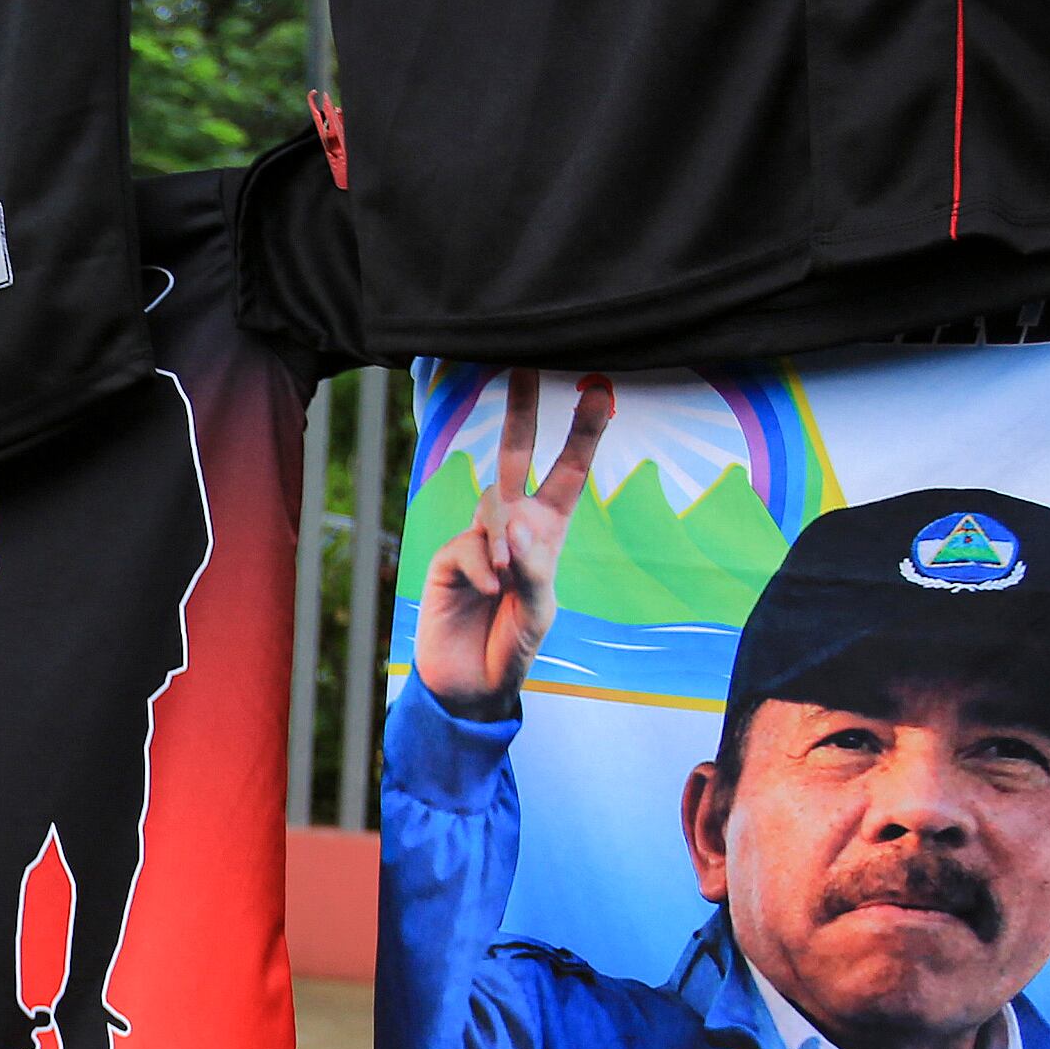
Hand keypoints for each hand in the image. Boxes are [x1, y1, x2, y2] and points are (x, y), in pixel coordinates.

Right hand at [411, 370, 613, 720]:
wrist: (470, 684)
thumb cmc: (515, 645)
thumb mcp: (541, 610)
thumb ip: (535, 566)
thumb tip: (513, 520)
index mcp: (548, 530)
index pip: (568, 471)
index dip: (584, 431)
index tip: (600, 387)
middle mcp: (512, 524)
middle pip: (516, 455)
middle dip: (522, 410)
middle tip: (524, 364)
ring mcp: (477, 538)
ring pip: (493, 504)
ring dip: (505, 540)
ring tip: (507, 581)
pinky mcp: (449, 556)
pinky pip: (470, 546)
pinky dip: (484, 570)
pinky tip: (487, 595)